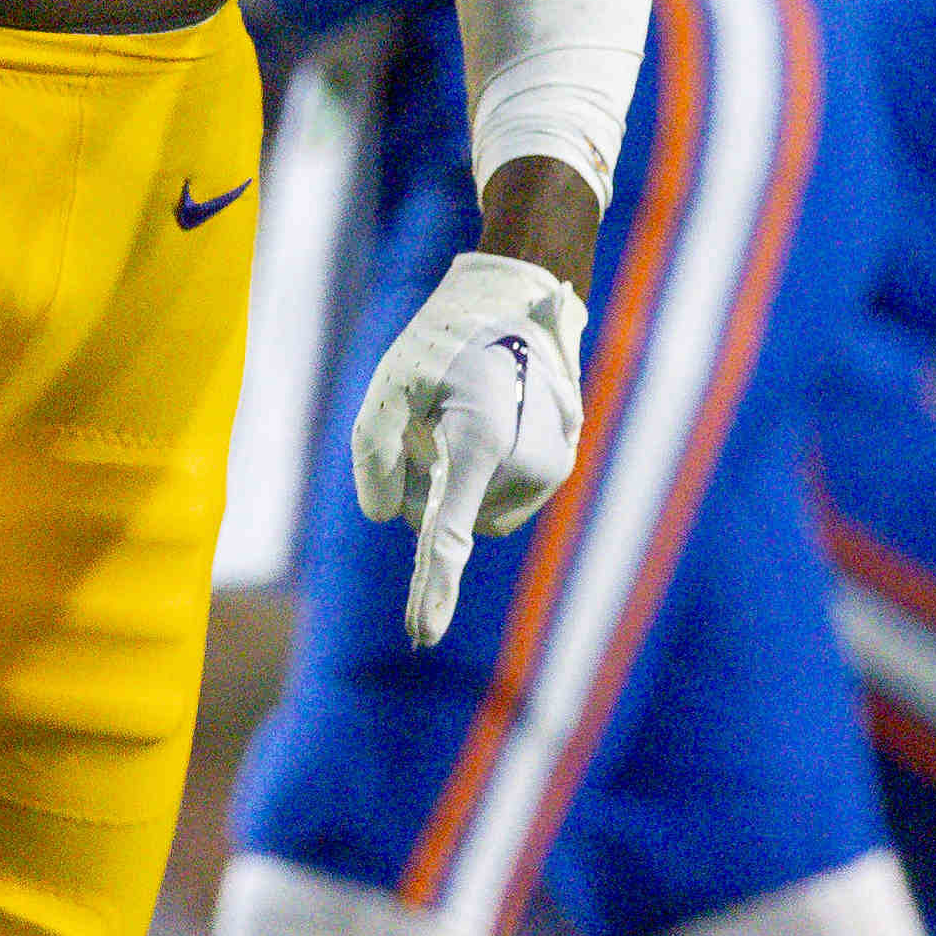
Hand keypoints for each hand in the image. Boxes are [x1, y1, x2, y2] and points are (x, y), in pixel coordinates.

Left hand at [347, 248, 582, 645]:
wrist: (518, 299)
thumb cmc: (444, 340)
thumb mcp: (391, 383)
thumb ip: (375, 452)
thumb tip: (388, 517)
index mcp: (479, 441)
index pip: (447, 533)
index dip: (430, 589)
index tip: (421, 636)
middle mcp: (525, 462)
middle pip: (450, 519)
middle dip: (429, 488)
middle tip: (430, 420)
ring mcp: (551, 467)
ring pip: (478, 513)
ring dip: (459, 483)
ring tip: (464, 415)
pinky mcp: (560, 465)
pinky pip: (502, 497)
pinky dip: (485, 476)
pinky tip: (487, 422)